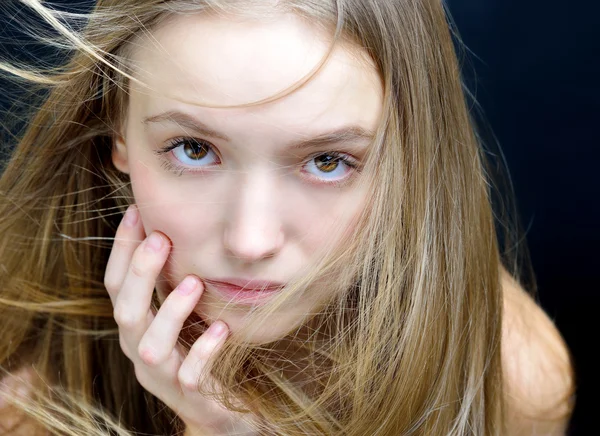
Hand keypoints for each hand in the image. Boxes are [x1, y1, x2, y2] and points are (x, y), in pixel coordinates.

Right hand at [104, 205, 256, 434]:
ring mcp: (163, 376)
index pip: (116, 286)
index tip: (136, 211)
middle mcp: (141, 351)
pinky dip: (203, 351)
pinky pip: (190, 376)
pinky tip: (221, 329)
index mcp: (137, 327)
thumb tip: (171, 227)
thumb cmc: (199, 350)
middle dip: (140, 273)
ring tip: (195, 282)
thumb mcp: (182, 313)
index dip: (122, 250)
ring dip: (170, 311)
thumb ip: (173, 281)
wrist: (220, 408)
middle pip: (126, 312)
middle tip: (161, 237)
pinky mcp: (190, 396)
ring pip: (151, 346)